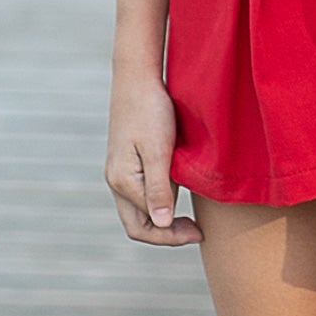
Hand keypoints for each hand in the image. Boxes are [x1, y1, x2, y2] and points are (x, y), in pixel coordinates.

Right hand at [106, 71, 200, 245]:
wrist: (137, 78)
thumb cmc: (151, 110)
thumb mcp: (159, 150)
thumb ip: (159, 189)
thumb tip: (162, 225)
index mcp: (122, 181)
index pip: (146, 227)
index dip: (172, 238)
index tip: (199, 233)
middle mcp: (116, 181)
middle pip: (137, 225)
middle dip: (166, 235)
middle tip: (196, 230)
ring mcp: (119, 172)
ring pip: (138, 211)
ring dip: (163, 219)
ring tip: (191, 218)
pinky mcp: (126, 162)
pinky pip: (140, 194)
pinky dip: (159, 203)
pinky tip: (180, 194)